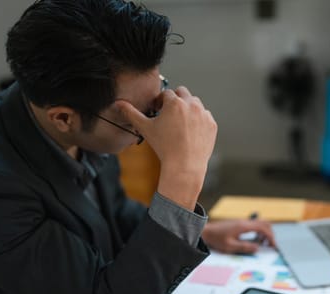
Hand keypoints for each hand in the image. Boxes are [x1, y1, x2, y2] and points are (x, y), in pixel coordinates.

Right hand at [116, 87, 216, 209]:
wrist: (184, 165)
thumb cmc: (163, 147)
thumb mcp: (145, 128)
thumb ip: (131, 113)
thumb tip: (118, 103)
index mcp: (175, 102)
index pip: (166, 93)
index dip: (160, 101)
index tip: (158, 110)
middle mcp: (191, 104)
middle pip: (182, 93)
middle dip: (175, 100)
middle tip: (169, 114)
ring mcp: (204, 114)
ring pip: (195, 103)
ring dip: (188, 108)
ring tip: (180, 123)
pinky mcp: (212, 124)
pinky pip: (205, 116)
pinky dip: (198, 120)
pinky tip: (190, 132)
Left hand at [202, 219, 275, 253]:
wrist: (206, 231)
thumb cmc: (216, 239)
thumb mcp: (230, 246)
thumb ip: (245, 247)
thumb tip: (257, 248)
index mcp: (243, 226)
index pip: (263, 228)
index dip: (271, 237)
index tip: (273, 245)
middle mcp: (244, 222)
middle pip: (264, 223)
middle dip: (270, 233)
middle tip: (271, 244)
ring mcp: (242, 221)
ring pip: (259, 223)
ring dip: (264, 232)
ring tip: (263, 243)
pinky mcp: (239, 223)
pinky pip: (253, 225)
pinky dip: (258, 231)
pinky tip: (255, 239)